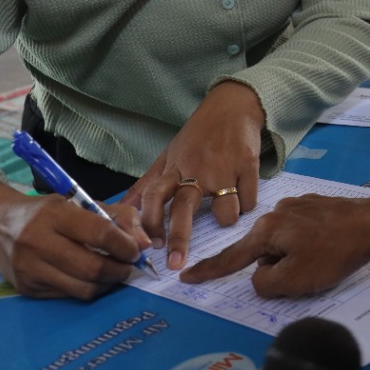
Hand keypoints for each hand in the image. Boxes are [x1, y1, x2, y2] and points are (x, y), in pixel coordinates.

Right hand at [0, 175, 150, 299]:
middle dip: (119, 271)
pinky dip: (86, 289)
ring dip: (106, 284)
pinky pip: (68, 296)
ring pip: (82, 288)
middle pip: (92, 268)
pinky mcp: (26, 289)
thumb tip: (145, 243)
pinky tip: (90, 279)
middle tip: (129, 267)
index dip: (125, 246)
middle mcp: (37, 242)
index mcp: (54, 214)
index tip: (136, 251)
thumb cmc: (48, 213)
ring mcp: (29, 269)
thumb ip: (119, 217)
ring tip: (113, 273)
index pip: (99, 233)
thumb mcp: (81, 203)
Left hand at [125, 81, 266, 270]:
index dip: (149, 222)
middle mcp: (196, 171)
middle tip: (176, 264)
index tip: (150, 246)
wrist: (233, 106)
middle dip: (179, 239)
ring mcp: (224, 169)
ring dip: (227, 217)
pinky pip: (249, 201)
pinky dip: (246, 202)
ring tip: (226, 208)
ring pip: (226, 212)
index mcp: (174, 169)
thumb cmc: (198, 135)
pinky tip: (242, 191)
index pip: (153, 197)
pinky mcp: (248, 166)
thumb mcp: (168, 156)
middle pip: (183, 210)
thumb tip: (120, 207)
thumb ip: (146, 185)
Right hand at [179, 194, 369, 295]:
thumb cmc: (333, 253)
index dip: (208, 271)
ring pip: (284, 245)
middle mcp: (276, 213)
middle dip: (278, 269)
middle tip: (308, 273)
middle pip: (263, 254)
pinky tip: (332, 247)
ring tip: (326, 259)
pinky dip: (311, 245)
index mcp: (265, 231)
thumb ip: (265, 284)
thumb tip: (260, 277)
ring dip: (296, 258)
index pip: (230, 258)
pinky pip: (302, 234)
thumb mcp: (293, 280)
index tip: (186, 276)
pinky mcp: (317, 206)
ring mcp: (297, 206)